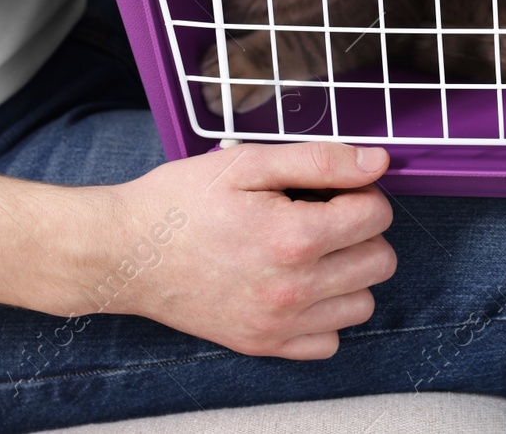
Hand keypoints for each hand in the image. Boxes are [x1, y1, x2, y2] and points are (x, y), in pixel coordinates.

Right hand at [92, 142, 395, 358]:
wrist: (126, 250)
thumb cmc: (181, 202)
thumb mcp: (248, 162)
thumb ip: (320, 160)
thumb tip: (376, 164)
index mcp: (293, 237)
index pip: (377, 215)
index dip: (362, 192)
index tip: (334, 189)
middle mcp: (292, 288)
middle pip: (379, 261)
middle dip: (362, 231)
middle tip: (324, 216)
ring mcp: (278, 323)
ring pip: (363, 303)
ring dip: (350, 274)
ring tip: (313, 251)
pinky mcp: (263, 344)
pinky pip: (329, 341)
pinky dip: (325, 315)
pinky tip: (301, 286)